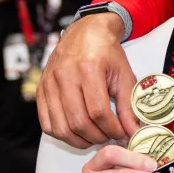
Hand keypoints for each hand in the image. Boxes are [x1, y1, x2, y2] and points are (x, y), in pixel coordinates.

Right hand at [36, 12, 140, 147]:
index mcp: (89, 68)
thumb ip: (129, 106)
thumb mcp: (124, 75)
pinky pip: (46, 123)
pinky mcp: (40, 90)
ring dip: (80, 140)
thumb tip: (133, 132)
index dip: (113, 129)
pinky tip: (78, 132)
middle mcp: (65, 76)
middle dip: (98, 137)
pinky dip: (62, 135)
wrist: (85, 32)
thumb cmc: (107, 52)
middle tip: (110, 136)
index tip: (122, 134)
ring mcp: (49, 84)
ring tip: (95, 136)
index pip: (99, 112)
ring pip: (61, 127)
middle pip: (79, 122)